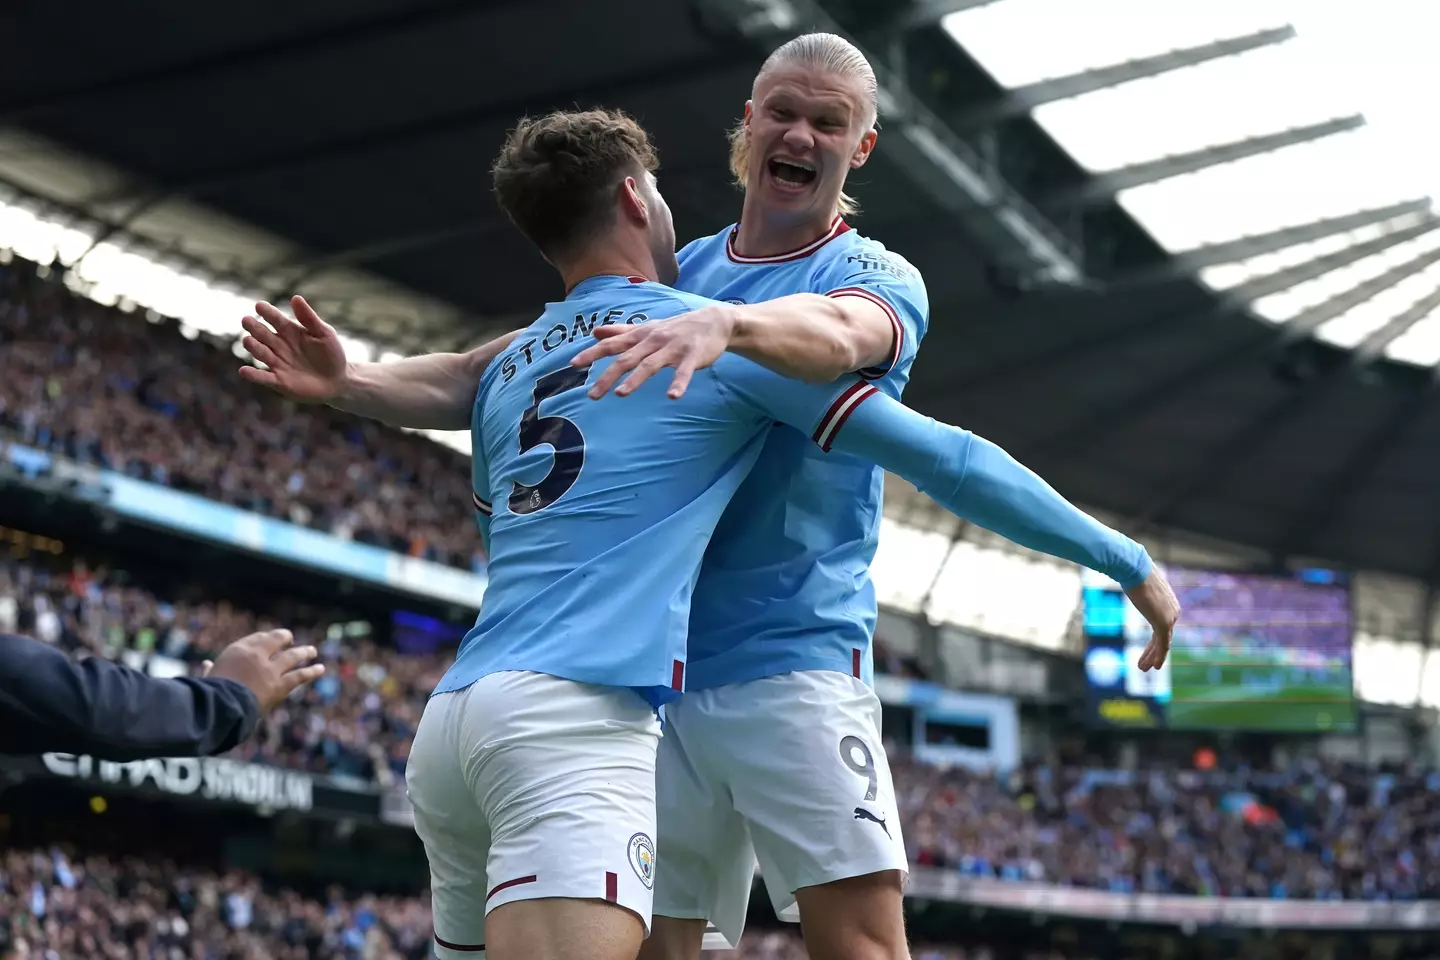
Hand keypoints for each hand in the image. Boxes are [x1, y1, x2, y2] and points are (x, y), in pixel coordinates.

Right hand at [205, 629, 324, 712]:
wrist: (221, 705)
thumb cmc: (209, 693)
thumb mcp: (207, 677)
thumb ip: (209, 670)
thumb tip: (205, 664)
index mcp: (238, 650)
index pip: (257, 638)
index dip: (266, 639)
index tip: (271, 640)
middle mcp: (257, 655)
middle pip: (276, 641)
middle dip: (284, 639)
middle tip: (290, 640)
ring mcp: (270, 670)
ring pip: (292, 657)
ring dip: (303, 653)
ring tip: (312, 651)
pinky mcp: (280, 685)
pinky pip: (299, 676)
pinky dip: (311, 672)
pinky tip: (321, 669)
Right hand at [238, 296, 348, 402]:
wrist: (338, 381)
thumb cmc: (332, 354)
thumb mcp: (324, 334)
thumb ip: (309, 318)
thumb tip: (296, 297)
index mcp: (290, 331)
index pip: (276, 319)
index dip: (268, 312)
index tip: (259, 305)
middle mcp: (280, 345)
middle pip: (263, 334)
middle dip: (254, 327)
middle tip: (246, 320)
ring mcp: (278, 363)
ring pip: (261, 353)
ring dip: (254, 347)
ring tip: (248, 341)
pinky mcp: (279, 381)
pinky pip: (264, 377)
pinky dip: (253, 375)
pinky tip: (244, 371)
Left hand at [569, 305, 737, 399]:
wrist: (713, 321)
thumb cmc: (676, 328)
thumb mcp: (647, 328)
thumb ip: (621, 332)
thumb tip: (595, 332)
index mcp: (641, 335)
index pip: (612, 344)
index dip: (593, 353)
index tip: (574, 364)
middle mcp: (654, 340)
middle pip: (627, 359)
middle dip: (608, 376)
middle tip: (593, 394)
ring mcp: (673, 348)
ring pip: (650, 365)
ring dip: (635, 379)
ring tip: (621, 394)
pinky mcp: (692, 356)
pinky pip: (684, 371)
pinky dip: (678, 383)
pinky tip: (672, 396)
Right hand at [1126, 567, 1180, 670]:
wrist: (1134, 567)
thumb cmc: (1132, 569)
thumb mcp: (1136, 580)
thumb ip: (1136, 585)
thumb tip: (1123, 576)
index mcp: (1168, 602)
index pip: (1162, 626)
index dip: (1153, 641)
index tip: (1146, 651)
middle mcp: (1173, 611)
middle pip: (1163, 637)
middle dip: (1153, 652)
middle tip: (1146, 664)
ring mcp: (1170, 617)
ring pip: (1163, 643)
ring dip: (1153, 658)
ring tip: (1143, 669)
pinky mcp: (1163, 622)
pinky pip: (1162, 645)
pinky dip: (1158, 657)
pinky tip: (1154, 667)